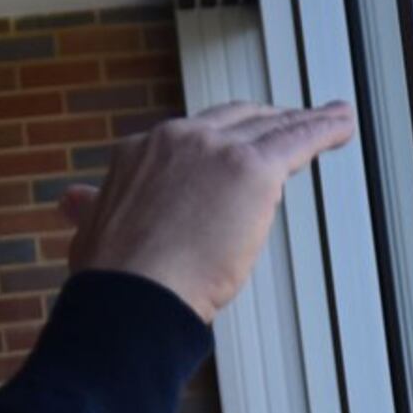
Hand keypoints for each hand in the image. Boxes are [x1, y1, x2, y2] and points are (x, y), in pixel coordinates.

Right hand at [60, 103, 355, 320]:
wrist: (132, 293)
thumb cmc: (113, 278)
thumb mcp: (92, 232)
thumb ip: (90, 208)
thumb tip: (70, 200)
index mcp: (142, 150)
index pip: (192, 137)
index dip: (218, 144)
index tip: (234, 150)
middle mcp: (178, 138)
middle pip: (235, 119)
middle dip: (266, 121)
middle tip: (289, 124)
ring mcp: (216, 149)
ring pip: (271, 125)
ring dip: (305, 120)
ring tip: (332, 118)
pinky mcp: (251, 169)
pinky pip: (298, 140)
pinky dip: (325, 128)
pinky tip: (342, 124)